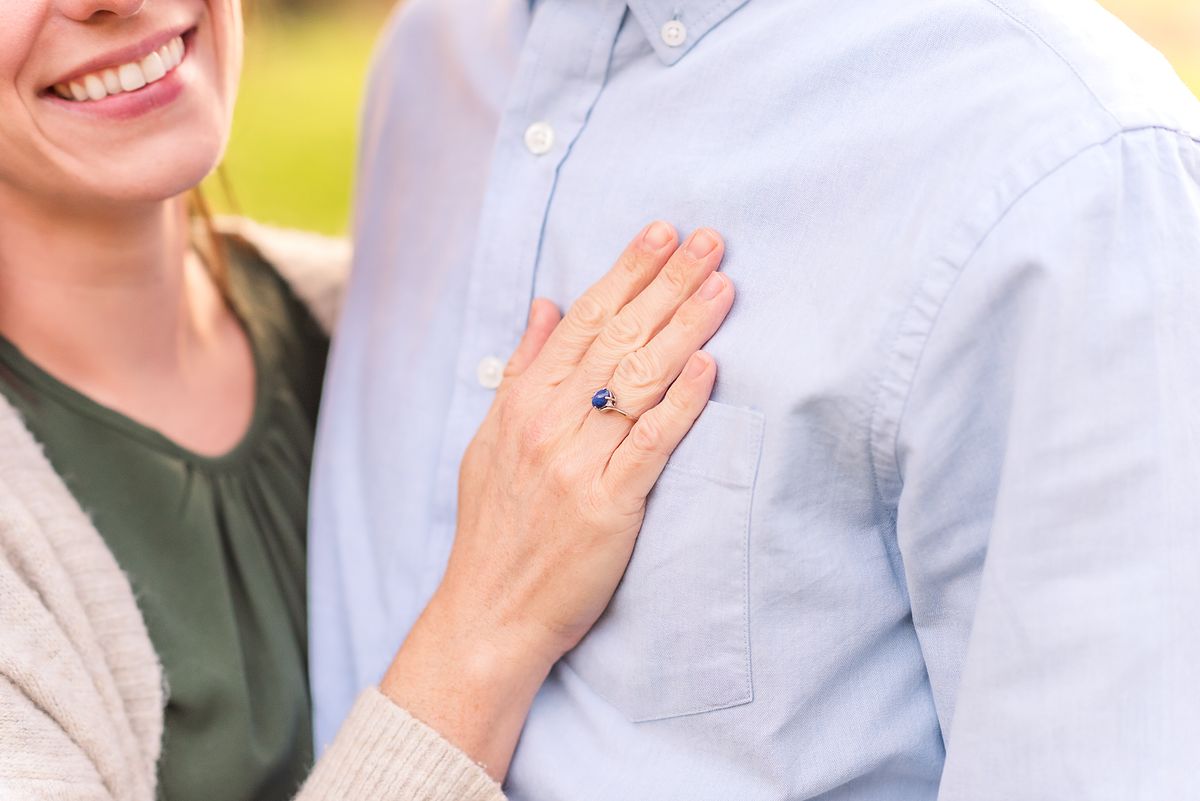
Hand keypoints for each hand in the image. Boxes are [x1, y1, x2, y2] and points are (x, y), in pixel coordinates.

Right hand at [381, 222, 733, 777]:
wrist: (490, 610)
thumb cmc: (495, 528)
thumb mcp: (490, 439)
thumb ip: (522, 369)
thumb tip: (547, 305)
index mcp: (523, 401)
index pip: (583, 321)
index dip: (625, 273)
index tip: (660, 234)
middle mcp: (549, 422)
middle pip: (618, 338)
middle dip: (667, 283)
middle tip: (709, 240)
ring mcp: (577, 462)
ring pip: (639, 379)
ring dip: (685, 327)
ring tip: (721, 285)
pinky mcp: (608, 505)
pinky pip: (650, 443)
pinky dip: (680, 402)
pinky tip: (708, 366)